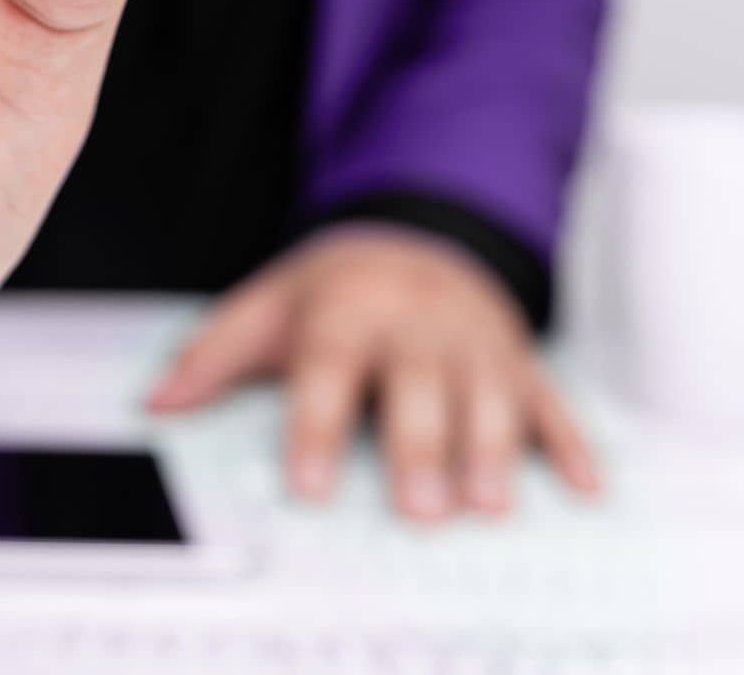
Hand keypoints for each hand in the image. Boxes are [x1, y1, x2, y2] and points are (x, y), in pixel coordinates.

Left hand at [149, 224, 598, 521]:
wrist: (416, 235)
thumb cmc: (336, 289)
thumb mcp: (268, 305)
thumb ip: (215, 354)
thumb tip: (157, 400)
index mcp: (348, 306)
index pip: (330, 363)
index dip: (317, 423)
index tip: (307, 484)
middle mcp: (416, 319)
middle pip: (419, 382)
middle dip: (421, 445)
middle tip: (419, 508)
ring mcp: (474, 338)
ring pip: (490, 391)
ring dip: (494, 446)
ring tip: (491, 503)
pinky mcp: (517, 359)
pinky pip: (550, 398)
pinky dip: (571, 442)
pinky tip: (586, 486)